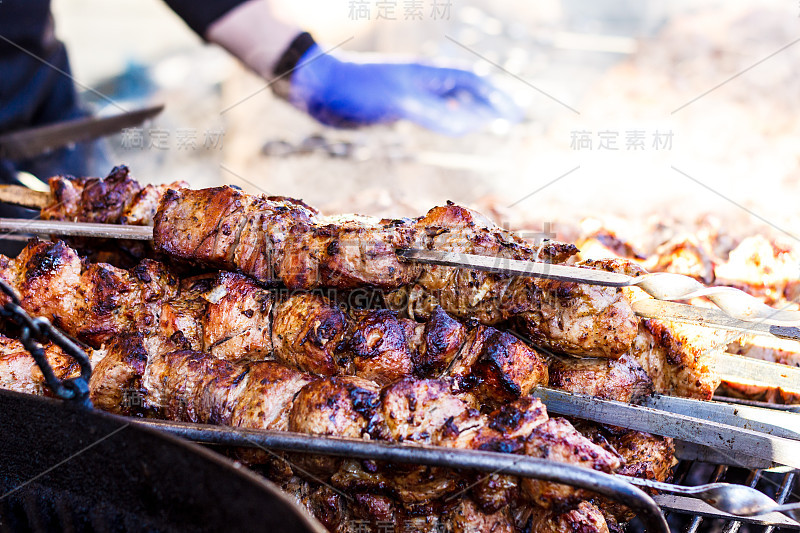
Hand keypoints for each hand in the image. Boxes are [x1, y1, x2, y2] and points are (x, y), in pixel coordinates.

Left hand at [288, 44, 521, 135]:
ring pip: (451, 100)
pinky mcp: (398, 104)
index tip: (514, 114)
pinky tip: (454, 126)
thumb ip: (435, 114)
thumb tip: (472, 125)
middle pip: (466, 88)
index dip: (495, 96)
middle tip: (512, 118)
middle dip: (490, 101)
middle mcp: (424, 80)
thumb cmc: (359, 89)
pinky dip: (451, 118)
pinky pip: (434, 110)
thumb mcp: (400, 101)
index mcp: (428, 73)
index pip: (472, 81)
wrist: (321, 88)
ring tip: (491, 122)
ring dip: (472, 110)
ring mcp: (411, 92)